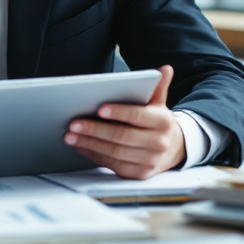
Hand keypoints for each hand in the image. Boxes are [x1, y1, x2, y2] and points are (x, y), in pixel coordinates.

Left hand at [63, 65, 184, 178]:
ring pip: (114, 152)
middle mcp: (159, 143)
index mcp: (163, 122)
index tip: (100, 109)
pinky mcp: (138, 174)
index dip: (119, 112)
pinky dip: (94, 155)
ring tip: (71, 135)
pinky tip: (81, 146)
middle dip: (95, 130)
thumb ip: (158, 87)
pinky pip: (112, 165)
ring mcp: (149, 161)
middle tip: (74, 123)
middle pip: (121, 136)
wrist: (172, 149)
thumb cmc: (157, 122)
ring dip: (89, 143)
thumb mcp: (159, 104)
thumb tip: (164, 69)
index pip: (138, 116)